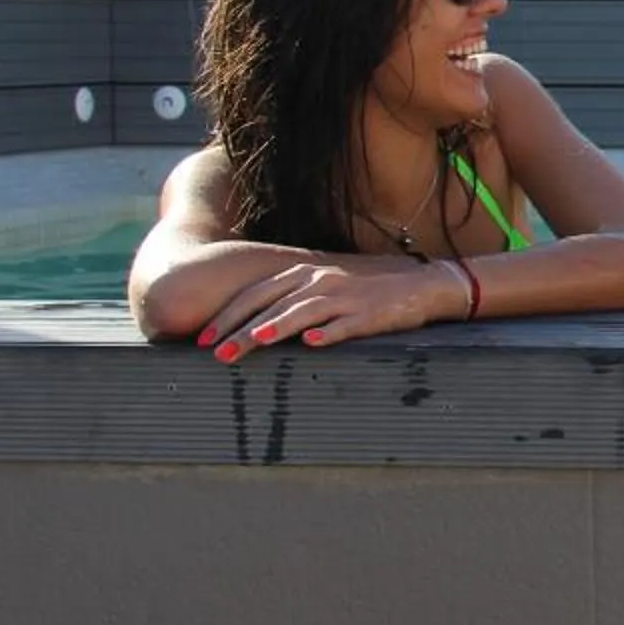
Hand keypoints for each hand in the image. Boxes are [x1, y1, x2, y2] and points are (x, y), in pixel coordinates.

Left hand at [197, 254, 462, 359]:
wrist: (421, 284)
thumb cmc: (367, 290)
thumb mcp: (325, 287)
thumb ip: (292, 299)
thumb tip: (251, 323)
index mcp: (304, 273)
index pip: (255, 293)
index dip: (227, 314)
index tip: (202, 338)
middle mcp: (320, 281)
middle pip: (270, 303)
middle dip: (239, 326)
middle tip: (213, 351)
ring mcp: (345, 297)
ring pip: (302, 312)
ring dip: (274, 327)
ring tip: (251, 343)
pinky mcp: (370, 314)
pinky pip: (346, 325)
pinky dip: (329, 333)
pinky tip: (313, 344)